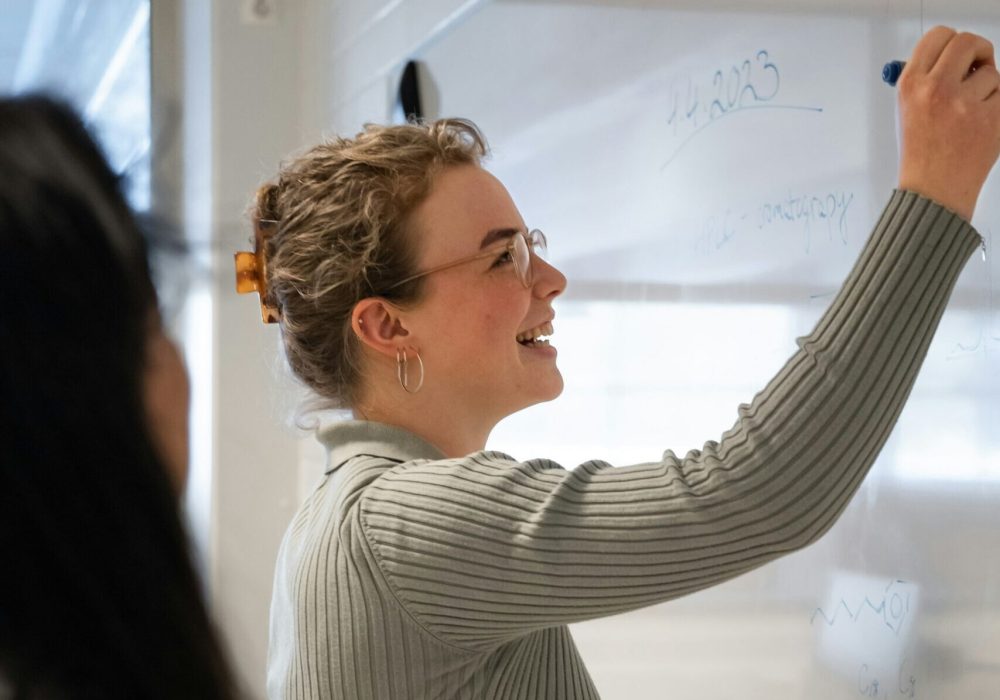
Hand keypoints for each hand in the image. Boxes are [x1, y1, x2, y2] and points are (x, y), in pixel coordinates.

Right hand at [897, 26, 999, 220]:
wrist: (933, 191)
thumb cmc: (921, 155)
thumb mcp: (906, 111)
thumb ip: (924, 79)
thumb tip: (946, 56)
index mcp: (910, 85)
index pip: (937, 37)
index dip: (952, 41)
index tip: (958, 53)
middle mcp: (935, 89)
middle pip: (968, 43)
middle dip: (978, 52)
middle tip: (977, 66)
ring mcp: (964, 103)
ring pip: (991, 72)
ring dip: (988, 86)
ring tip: (971, 112)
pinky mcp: (990, 117)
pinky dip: (997, 105)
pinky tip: (981, 122)